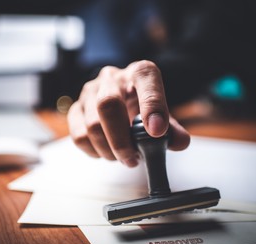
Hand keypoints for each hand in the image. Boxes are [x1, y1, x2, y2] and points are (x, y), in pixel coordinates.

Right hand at [67, 60, 189, 166]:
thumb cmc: (143, 109)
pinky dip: (94, 151)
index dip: (151, 105)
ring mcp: (89, 92)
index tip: (157, 132)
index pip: (145, 78)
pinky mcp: (76, 109)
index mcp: (139, 73)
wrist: (121, 103)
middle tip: (133, 158)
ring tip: (123, 158)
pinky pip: (79, 136)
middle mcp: (111, 78)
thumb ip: (172, 129)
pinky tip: (107, 152)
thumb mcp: (162, 116)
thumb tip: (179, 142)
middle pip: (108, 104)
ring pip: (92, 124)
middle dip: (121, 140)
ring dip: (109, 150)